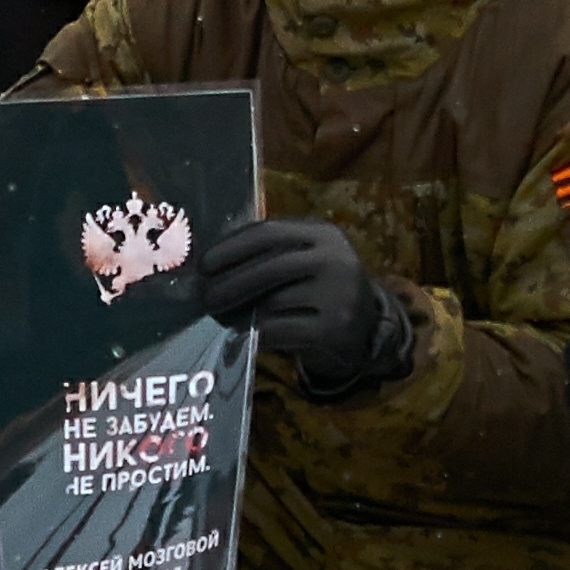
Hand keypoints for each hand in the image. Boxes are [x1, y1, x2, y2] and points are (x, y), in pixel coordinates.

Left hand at [192, 214, 414, 402]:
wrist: (366, 330)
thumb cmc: (320, 291)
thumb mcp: (305, 262)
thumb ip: (269, 257)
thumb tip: (210, 269)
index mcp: (323, 233)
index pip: (269, 232)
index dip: (231, 247)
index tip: (203, 264)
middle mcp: (335, 258)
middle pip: (268, 268)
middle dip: (229, 284)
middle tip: (205, 298)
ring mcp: (339, 294)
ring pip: (272, 302)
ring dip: (238, 314)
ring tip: (222, 319)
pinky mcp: (335, 328)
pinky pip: (280, 330)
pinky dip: (255, 335)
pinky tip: (244, 337)